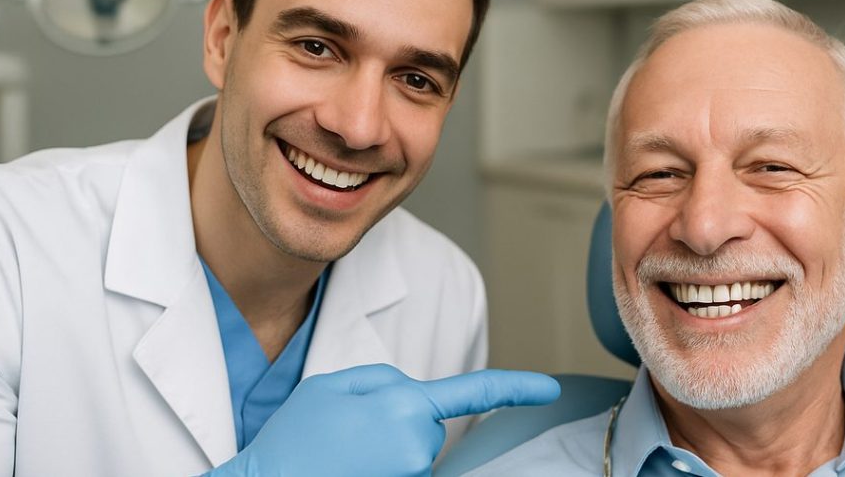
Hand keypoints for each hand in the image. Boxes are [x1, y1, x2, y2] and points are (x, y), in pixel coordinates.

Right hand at [207, 364, 559, 476]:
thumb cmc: (295, 439)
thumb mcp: (333, 385)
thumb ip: (383, 378)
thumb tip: (416, 397)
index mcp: (404, 403)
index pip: (473, 392)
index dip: (516, 388)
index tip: (549, 389)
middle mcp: (417, 443)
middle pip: (424, 427)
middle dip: (393, 425)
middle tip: (346, 434)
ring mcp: (413, 472)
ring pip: (411, 455)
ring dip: (382, 453)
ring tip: (342, 456)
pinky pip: (403, 471)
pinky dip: (381, 468)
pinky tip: (351, 469)